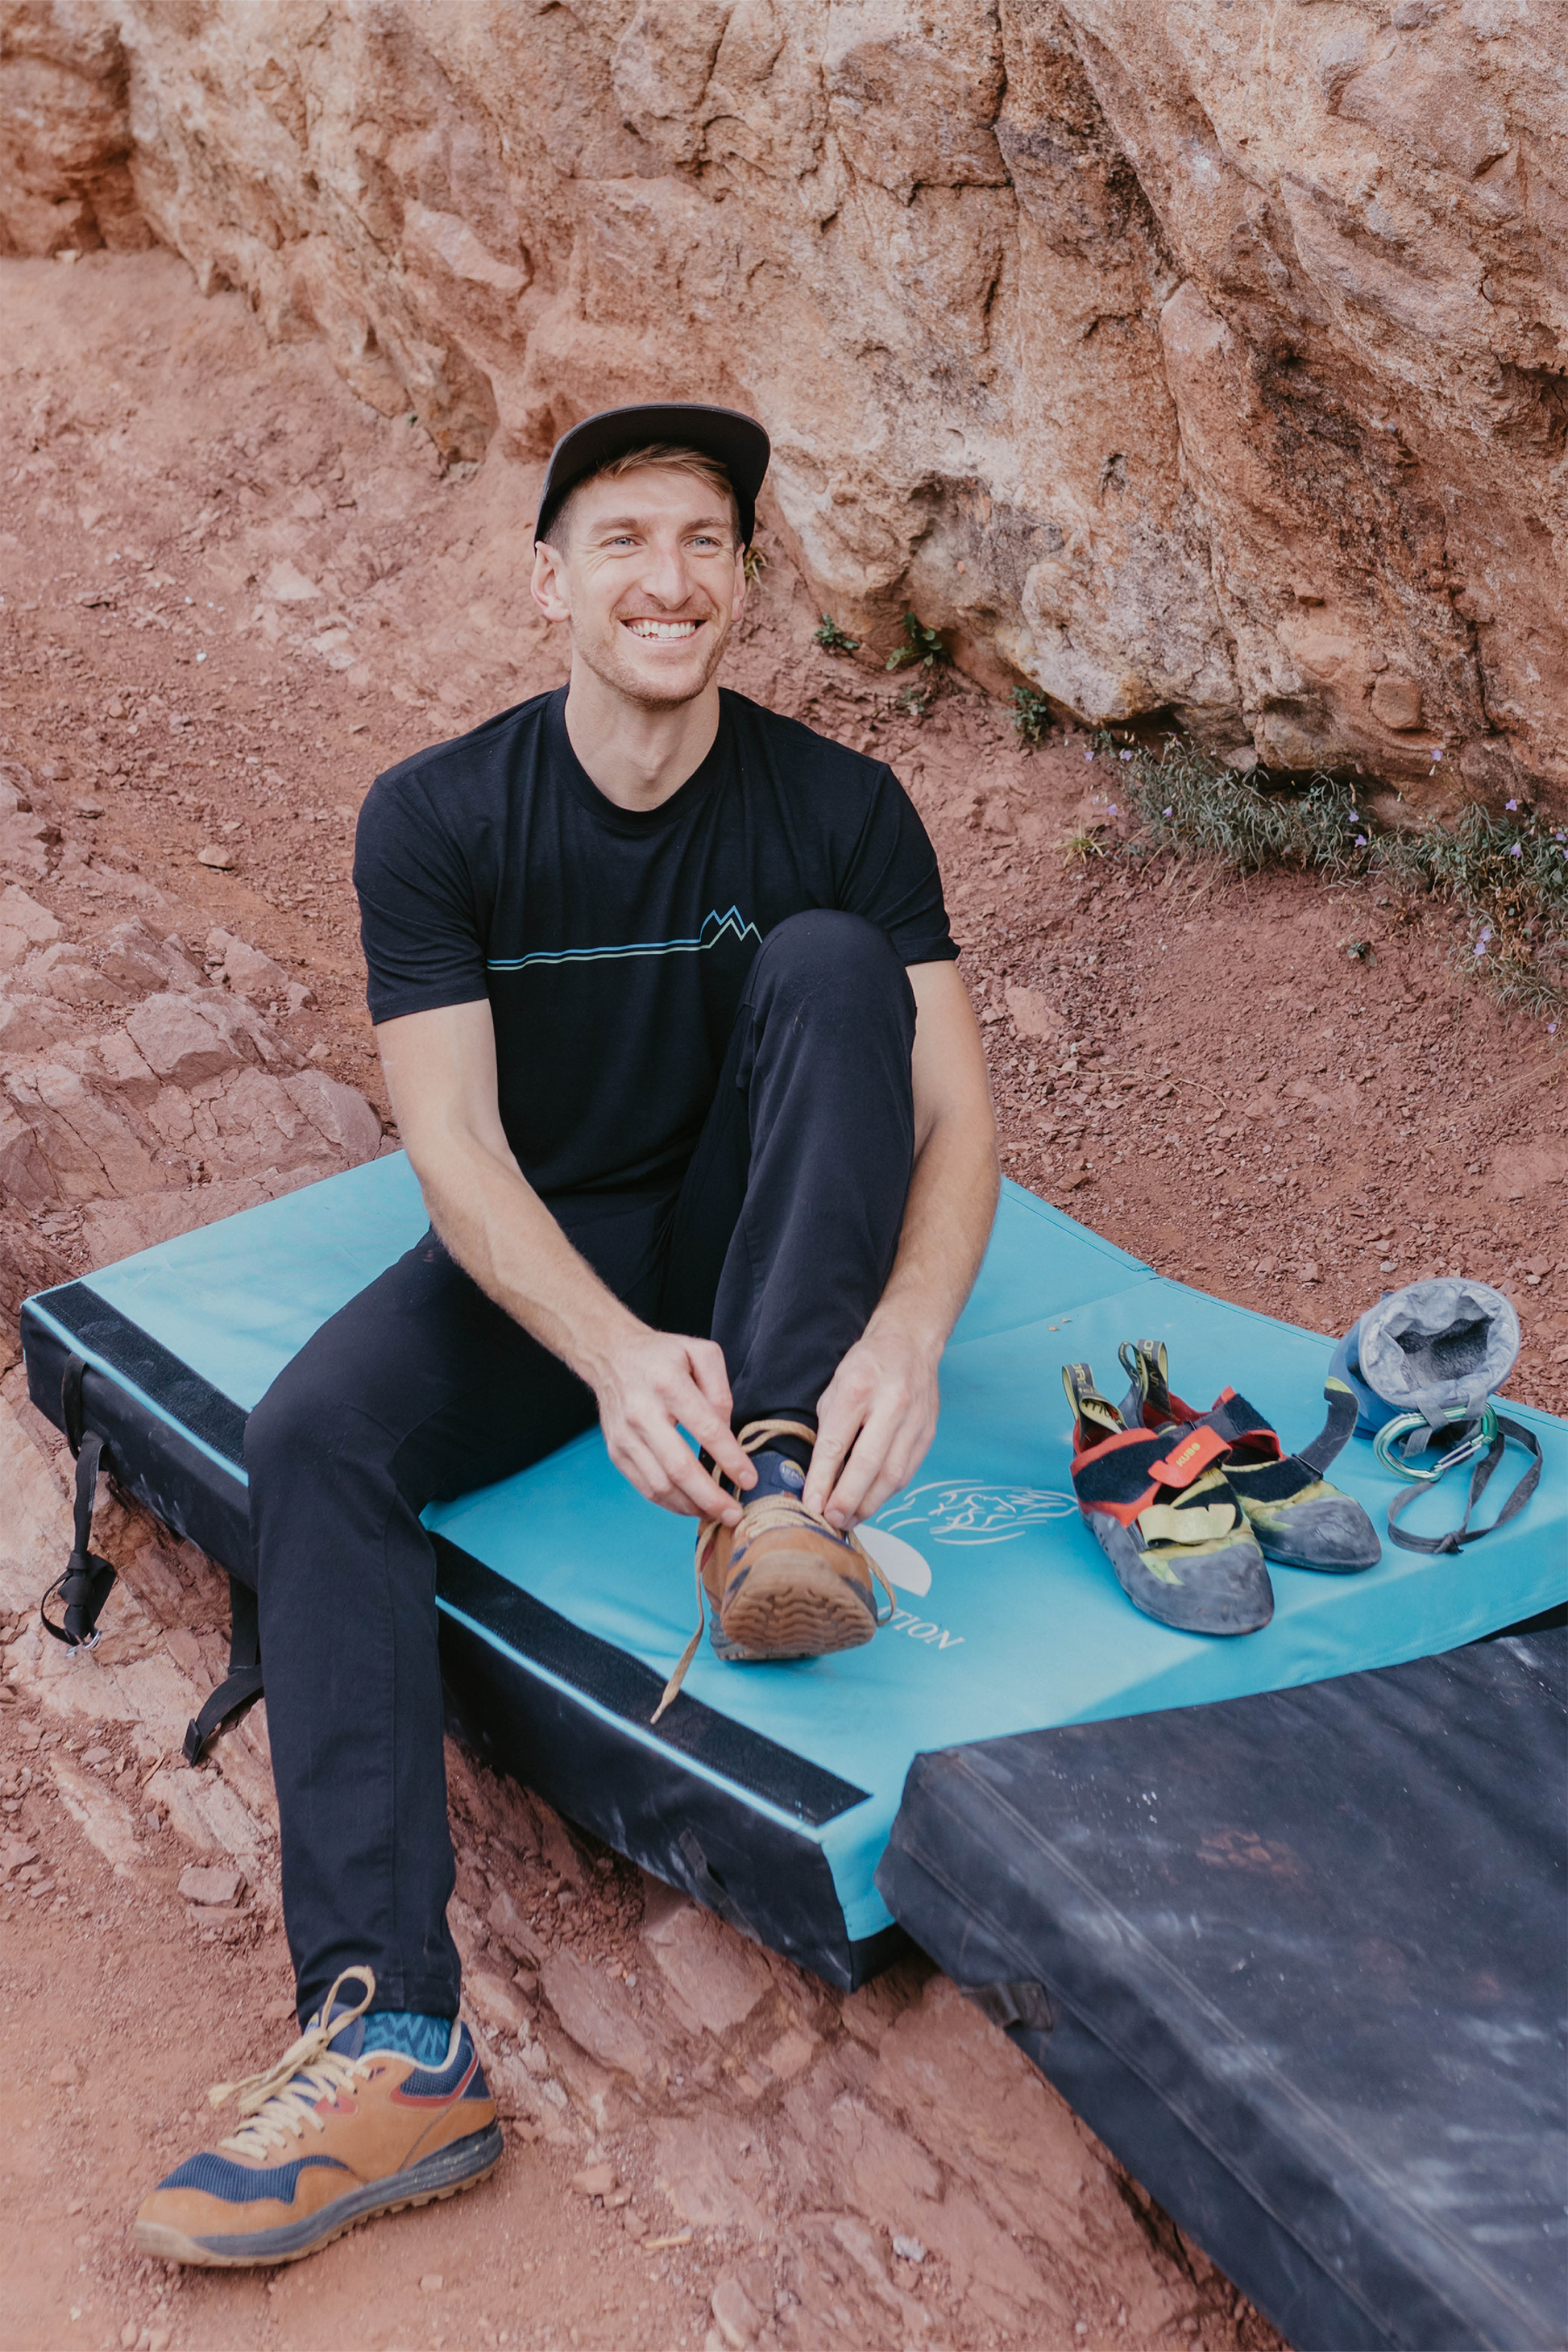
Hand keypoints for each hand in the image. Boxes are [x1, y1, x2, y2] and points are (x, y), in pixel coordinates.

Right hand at [590, 1325, 755, 1524]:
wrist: (610, 1355)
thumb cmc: (660, 1355)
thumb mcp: (699, 1352)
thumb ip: (720, 1389)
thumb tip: (727, 1430)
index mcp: (667, 1383)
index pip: (705, 1429)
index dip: (730, 1459)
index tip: (748, 1479)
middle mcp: (642, 1413)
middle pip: (679, 1468)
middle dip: (711, 1497)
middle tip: (735, 1514)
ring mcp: (625, 1436)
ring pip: (660, 1485)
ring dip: (691, 1506)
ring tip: (716, 1514)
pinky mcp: (616, 1451)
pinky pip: (645, 1487)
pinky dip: (670, 1503)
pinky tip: (691, 1505)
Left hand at [802, 1325, 939, 1530]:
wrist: (910, 1342)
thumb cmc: (866, 1365)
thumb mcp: (835, 1387)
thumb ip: (828, 1428)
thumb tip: (818, 1476)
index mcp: (858, 1389)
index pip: (836, 1443)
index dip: (823, 1479)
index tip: (811, 1504)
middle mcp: (890, 1405)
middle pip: (868, 1465)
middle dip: (847, 1500)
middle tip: (831, 1521)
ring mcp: (914, 1420)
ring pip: (892, 1475)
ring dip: (869, 1504)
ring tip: (849, 1519)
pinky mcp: (928, 1432)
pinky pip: (907, 1472)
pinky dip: (887, 1492)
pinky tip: (871, 1502)